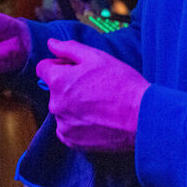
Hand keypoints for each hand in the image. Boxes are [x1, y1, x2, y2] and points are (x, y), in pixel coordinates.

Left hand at [36, 38, 148, 152]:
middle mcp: (55, 105)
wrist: (142, 118)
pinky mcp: (73, 142)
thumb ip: (69, 49)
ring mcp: (64, 125)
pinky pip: (68, 128)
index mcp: (58, 81)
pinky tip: (97, 119)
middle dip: (68, 86)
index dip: (60, 65)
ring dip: (74, 106)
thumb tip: (51, 44)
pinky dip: (78, 124)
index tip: (77, 69)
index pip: (43, 68)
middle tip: (95, 86)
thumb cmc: (122, 84)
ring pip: (62, 109)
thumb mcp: (97, 57)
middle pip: (54, 89)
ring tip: (99, 104)